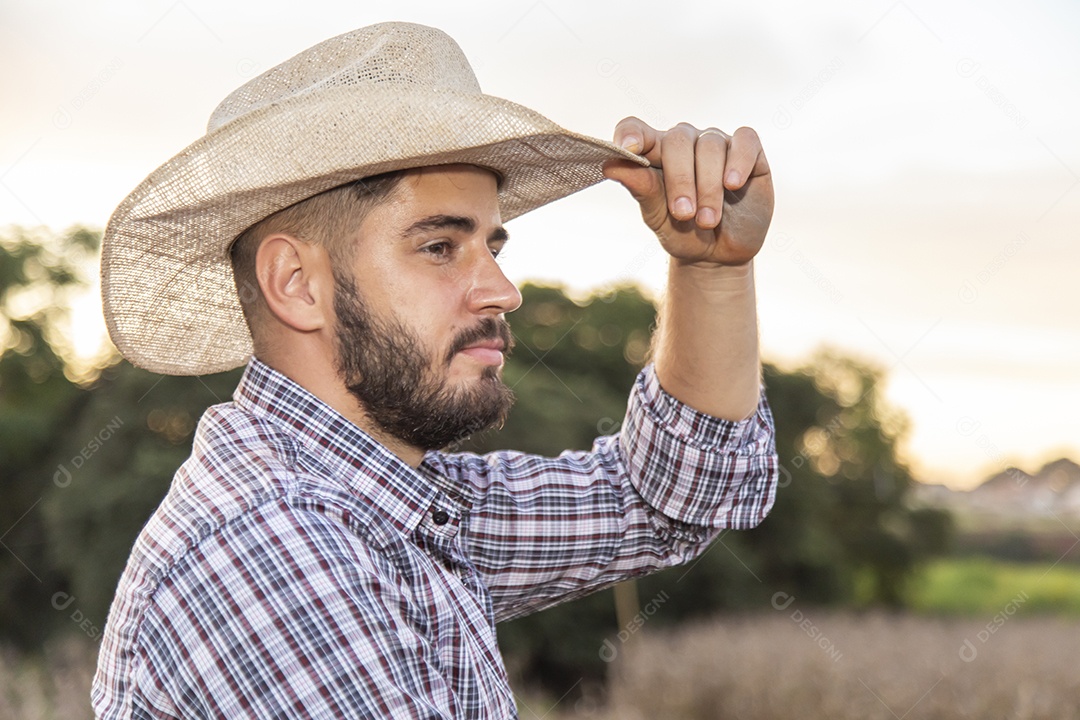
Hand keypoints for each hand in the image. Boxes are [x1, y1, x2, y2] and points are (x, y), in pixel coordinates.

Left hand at [603, 118, 773, 266]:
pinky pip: (745, 142)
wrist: (719, 255)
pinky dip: (739, 161)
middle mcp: (686, 142)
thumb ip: (641, 189)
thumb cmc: (682, 232)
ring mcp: (718, 144)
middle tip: (683, 214)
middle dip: (680, 179)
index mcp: (656, 153)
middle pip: (677, 141)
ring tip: (706, 220)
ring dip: (708, 186)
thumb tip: (611, 165)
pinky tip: (732, 184)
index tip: (628, 149)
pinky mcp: (750, 152)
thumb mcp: (658, 217)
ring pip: (710, 147)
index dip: (632, 134)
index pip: (638, 130)